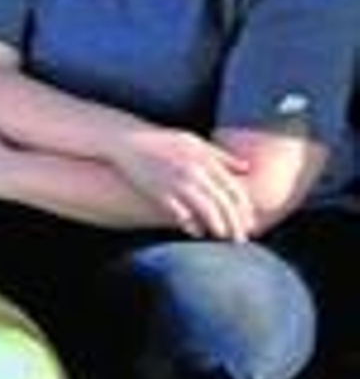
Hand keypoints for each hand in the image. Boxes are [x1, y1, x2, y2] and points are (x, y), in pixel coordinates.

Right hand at [110, 125, 253, 240]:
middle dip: (235, 224)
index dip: (244, 210)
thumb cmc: (162, 140)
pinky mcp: (159, 192)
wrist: (128, 139)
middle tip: (240, 239)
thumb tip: (246, 167)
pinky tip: (196, 232)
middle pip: (223, 203)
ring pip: (206, 211)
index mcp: (205, 160)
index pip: (234, 190)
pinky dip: (191, 225)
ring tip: (222, 237)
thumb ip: (220, 155)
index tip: (248, 223)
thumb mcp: (194, 141)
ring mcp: (177, 183)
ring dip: (217, 227)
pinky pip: (181, 214)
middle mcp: (195, 172)